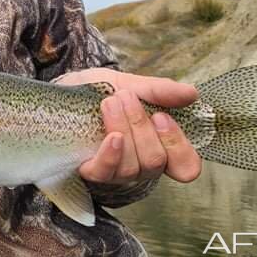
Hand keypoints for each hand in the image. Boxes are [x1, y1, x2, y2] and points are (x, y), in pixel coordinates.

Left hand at [55, 68, 202, 183]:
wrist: (65, 90)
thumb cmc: (101, 91)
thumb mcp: (130, 84)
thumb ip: (159, 91)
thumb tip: (191, 93)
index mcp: (158, 146)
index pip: (186, 166)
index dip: (179, 146)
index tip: (162, 117)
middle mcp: (141, 165)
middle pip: (155, 161)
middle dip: (141, 125)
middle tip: (125, 96)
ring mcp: (116, 172)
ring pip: (132, 167)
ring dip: (124, 130)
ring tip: (110, 102)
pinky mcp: (91, 171)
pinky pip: (106, 172)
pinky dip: (112, 155)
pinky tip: (112, 137)